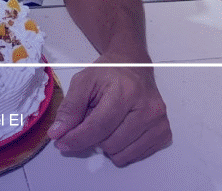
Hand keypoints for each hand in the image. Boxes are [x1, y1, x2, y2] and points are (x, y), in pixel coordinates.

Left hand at [47, 56, 171, 166]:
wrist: (134, 65)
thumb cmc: (109, 73)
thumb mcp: (83, 82)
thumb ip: (70, 108)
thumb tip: (58, 133)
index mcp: (127, 92)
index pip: (99, 126)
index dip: (77, 138)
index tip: (62, 143)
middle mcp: (148, 108)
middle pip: (110, 143)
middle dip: (93, 138)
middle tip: (91, 120)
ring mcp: (159, 122)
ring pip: (122, 154)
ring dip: (107, 145)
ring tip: (107, 124)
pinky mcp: (164, 132)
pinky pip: (136, 156)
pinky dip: (123, 149)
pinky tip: (120, 130)